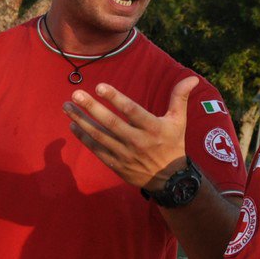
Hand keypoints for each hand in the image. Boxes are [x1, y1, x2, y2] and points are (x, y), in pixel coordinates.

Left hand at [64, 75, 198, 190]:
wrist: (170, 180)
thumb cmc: (173, 144)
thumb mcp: (179, 121)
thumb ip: (179, 98)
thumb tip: (192, 78)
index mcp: (153, 128)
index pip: (132, 111)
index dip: (116, 98)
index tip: (100, 86)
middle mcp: (138, 141)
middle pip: (111, 123)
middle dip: (91, 108)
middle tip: (75, 94)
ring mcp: (125, 154)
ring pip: (100, 136)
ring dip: (81, 121)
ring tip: (67, 107)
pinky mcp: (116, 164)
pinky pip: (97, 150)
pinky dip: (84, 138)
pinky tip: (72, 126)